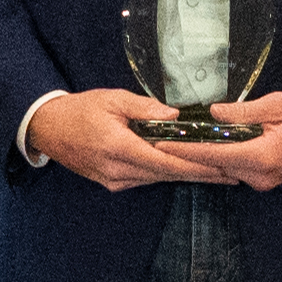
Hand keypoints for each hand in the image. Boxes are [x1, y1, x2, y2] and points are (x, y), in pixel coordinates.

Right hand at [27, 89, 239, 191]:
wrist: (48, 129)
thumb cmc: (80, 109)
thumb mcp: (112, 99)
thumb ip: (144, 107)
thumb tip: (175, 116)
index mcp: (119, 147)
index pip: (167, 162)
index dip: (197, 166)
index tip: (223, 167)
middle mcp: (118, 170)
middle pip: (168, 175)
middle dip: (201, 174)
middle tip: (233, 174)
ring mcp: (115, 180)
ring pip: (158, 178)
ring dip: (187, 175)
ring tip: (218, 172)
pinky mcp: (113, 183)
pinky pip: (146, 178)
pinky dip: (167, 173)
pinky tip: (186, 170)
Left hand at [154, 91, 281, 191]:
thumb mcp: (278, 105)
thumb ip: (244, 112)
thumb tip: (214, 113)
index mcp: (263, 156)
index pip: (214, 155)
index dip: (185, 151)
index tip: (161, 146)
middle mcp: (261, 175)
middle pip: (216, 166)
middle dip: (191, 154)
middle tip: (164, 139)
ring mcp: (264, 182)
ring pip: (226, 169)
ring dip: (208, 156)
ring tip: (183, 140)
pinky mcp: (267, 181)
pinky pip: (238, 170)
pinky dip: (224, 158)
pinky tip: (214, 145)